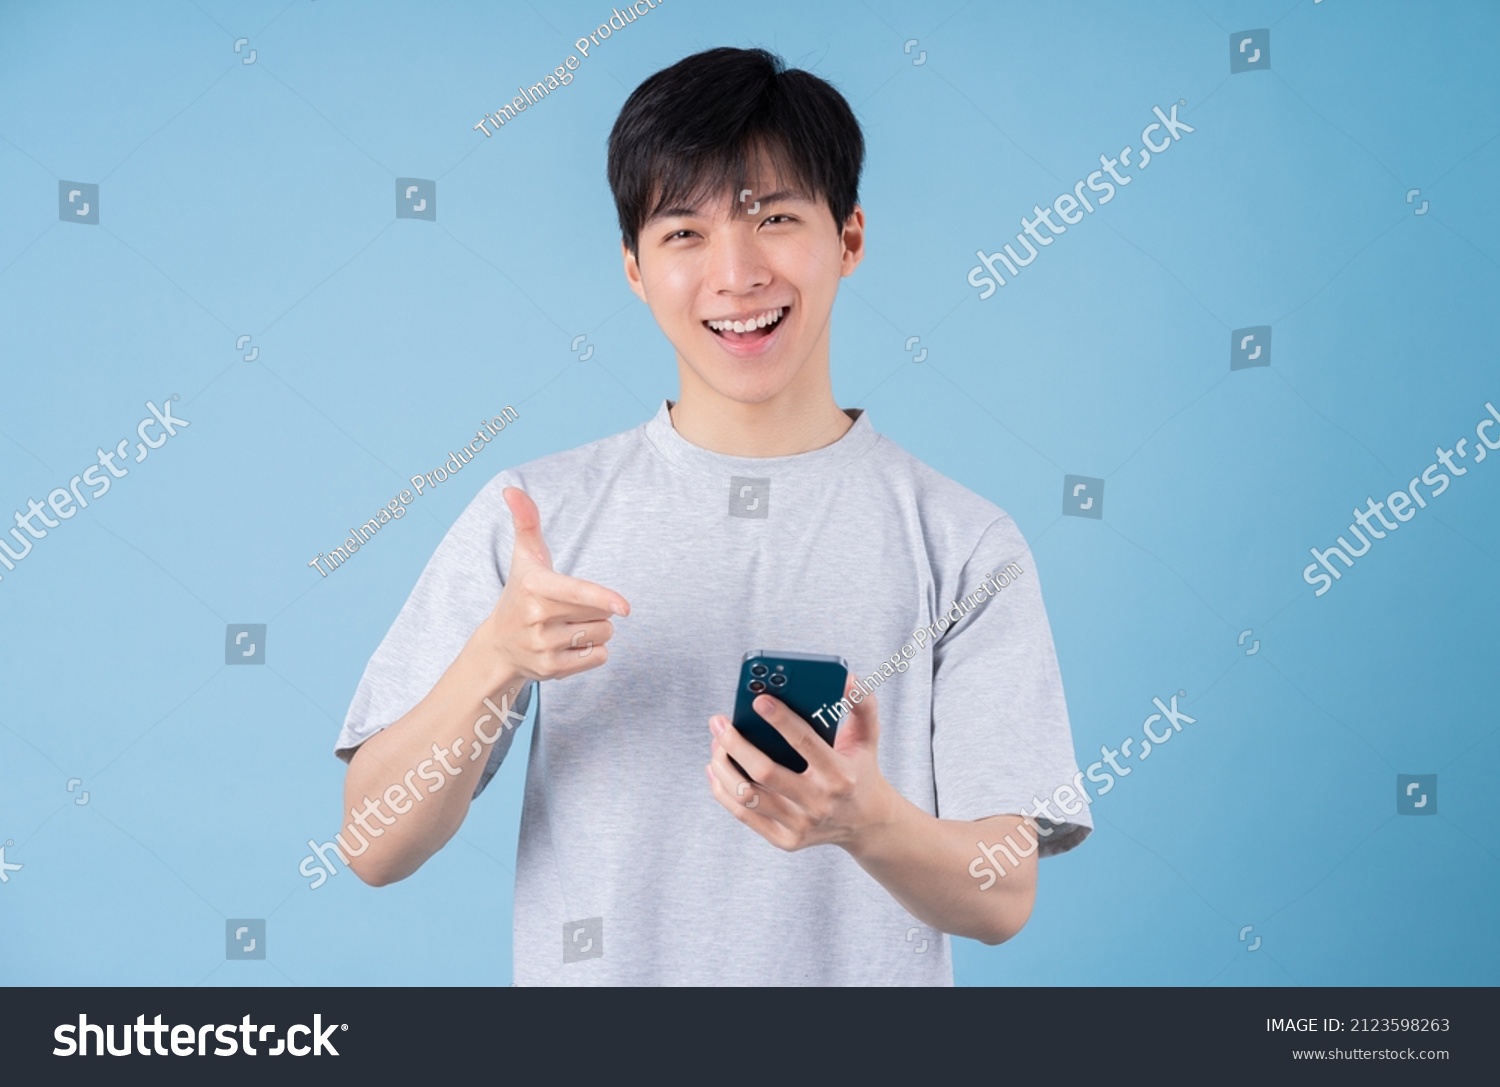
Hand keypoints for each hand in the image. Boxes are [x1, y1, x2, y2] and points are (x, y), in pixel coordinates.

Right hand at [483, 487, 629, 680]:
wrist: (499, 645)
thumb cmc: (521, 592)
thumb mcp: (524, 557)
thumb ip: (526, 522)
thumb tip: (511, 489)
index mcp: (534, 587)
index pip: (577, 592)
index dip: (602, 598)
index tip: (624, 607)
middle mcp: (536, 619)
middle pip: (601, 613)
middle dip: (597, 608)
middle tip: (569, 606)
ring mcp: (543, 647)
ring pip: (603, 635)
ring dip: (596, 629)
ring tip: (568, 625)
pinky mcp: (551, 671)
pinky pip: (599, 657)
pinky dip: (593, 651)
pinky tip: (569, 645)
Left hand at [705, 676, 897, 851]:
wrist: (866, 822)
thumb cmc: (860, 769)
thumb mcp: (868, 737)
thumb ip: (862, 705)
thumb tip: (847, 679)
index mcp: (840, 774)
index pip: (805, 743)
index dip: (780, 719)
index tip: (758, 699)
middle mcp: (820, 803)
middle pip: (765, 772)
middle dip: (735, 743)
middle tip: (718, 721)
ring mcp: (801, 825)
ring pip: (748, 795)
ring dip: (723, 766)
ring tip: (715, 742)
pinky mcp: (786, 840)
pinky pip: (744, 815)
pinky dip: (723, 791)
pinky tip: (715, 768)